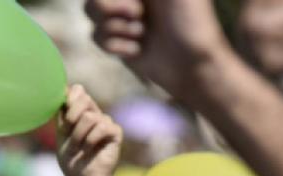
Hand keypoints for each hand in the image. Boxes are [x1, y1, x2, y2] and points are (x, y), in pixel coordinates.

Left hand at [57, 85, 122, 175]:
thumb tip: (64, 90)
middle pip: (84, 98)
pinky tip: (88, 149)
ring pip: (90, 117)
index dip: (69, 99)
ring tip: (77, 147)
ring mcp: (106, 121)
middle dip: (71, 116)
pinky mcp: (115, 132)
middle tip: (67, 133)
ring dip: (78, 135)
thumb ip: (63, 114)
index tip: (62, 115)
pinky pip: (102, 127)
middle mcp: (94, 113)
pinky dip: (90, 140)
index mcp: (80, 111)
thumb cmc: (71, 158)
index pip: (77, 91)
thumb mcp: (61, 134)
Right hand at [86, 0, 233, 100]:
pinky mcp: (117, 41)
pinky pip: (96, 38)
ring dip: (117, 27)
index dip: (117, 1)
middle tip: (140, 14)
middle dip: (113, 7)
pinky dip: (118, 45)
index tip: (135, 10)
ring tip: (142, 33)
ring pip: (91, 14)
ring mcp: (121, 16)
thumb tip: (137, 2)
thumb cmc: (190, 18)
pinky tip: (138, 49)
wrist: (191, 63)